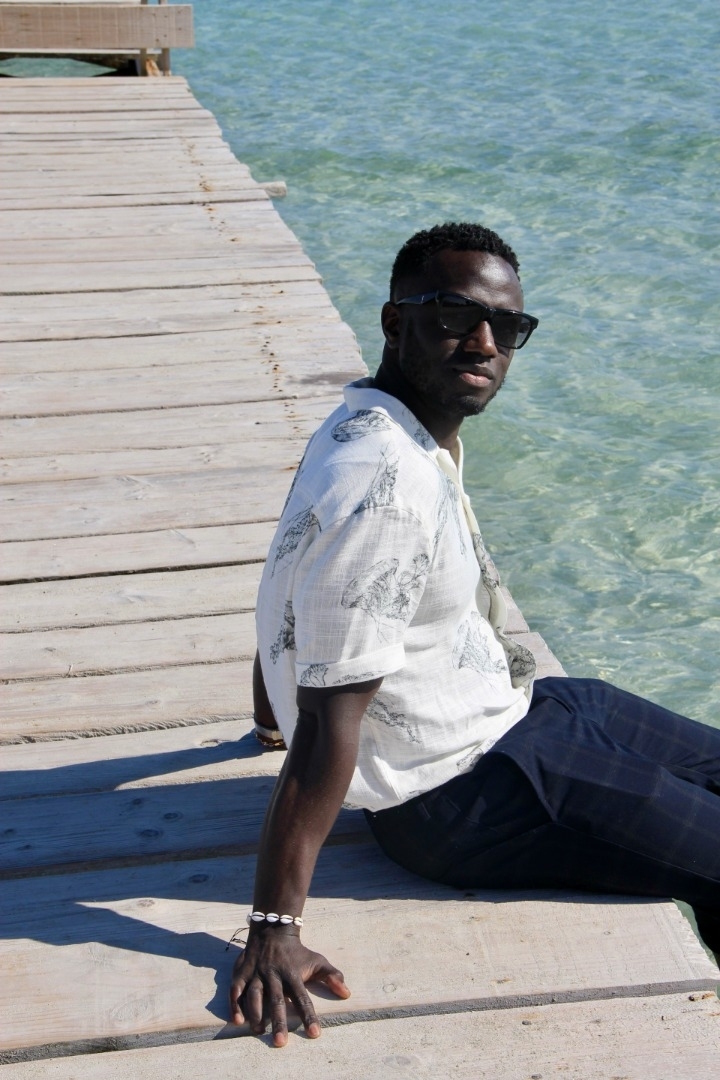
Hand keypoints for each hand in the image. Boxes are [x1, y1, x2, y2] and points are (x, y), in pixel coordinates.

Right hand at [229, 928, 350, 1046]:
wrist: (273, 929)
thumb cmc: (297, 952)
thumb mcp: (316, 960)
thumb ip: (332, 976)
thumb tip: (347, 993)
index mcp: (293, 974)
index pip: (303, 998)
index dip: (309, 1016)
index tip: (314, 1034)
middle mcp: (274, 975)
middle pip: (276, 1000)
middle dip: (278, 1022)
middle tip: (281, 1043)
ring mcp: (257, 973)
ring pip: (254, 995)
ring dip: (255, 1014)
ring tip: (259, 1031)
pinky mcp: (242, 972)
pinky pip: (236, 989)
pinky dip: (235, 1005)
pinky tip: (237, 1020)